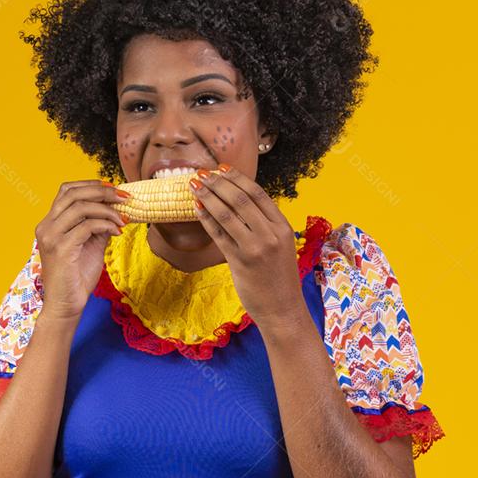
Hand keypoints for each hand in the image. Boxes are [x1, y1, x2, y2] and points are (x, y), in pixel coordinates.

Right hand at [35, 180, 129, 319]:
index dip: (91, 185)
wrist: (66, 305)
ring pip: (81, 207)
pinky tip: (117, 232)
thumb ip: (98, 225)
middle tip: (125, 197)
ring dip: (107, 209)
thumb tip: (116, 209)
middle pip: (73, 193)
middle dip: (103, 192)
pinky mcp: (60, 248)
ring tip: (123, 219)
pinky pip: (87, 226)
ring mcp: (51, 236)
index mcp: (50, 223)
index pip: (67, 190)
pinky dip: (106, 224)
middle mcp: (47, 226)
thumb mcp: (90, 245)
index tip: (113, 189)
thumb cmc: (77, 277)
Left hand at [189, 165, 305, 329]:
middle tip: (202, 173)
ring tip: (194, 185)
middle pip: (240, 199)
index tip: (221, 168)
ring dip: (208, 196)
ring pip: (227, 214)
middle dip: (218, 183)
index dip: (237, 178)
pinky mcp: (239, 261)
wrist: (282, 309)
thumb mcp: (280, 245)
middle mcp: (271, 234)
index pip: (258, 194)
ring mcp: (255, 247)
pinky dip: (206, 218)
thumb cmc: (278, 278)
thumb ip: (264, 225)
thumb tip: (238, 202)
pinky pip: (218, 234)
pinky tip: (196, 207)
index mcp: (283, 226)